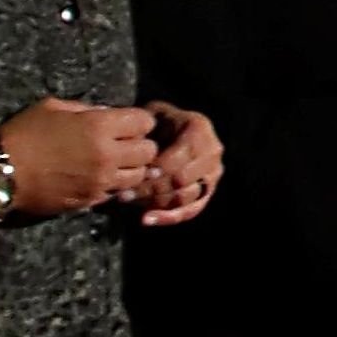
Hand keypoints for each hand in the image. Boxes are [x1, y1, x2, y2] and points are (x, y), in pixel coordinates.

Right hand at [0, 98, 158, 215]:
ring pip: (138, 176)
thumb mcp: (52, 108)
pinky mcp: (90, 201)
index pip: (144, 122)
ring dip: (130, 169)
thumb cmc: (23, 135)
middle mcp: (107, 155)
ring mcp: (100, 181)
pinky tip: (97, 179)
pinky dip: (113, 186)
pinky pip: (115, 194)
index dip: (139, 121)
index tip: (129, 123)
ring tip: (114, 164)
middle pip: (148, 151)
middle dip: (140, 145)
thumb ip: (85, 109)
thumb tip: (107, 113)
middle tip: (124, 144)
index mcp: (99, 126)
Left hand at [134, 104, 222, 225]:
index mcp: (199, 128)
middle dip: (150, 189)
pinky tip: (145, 219)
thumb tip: (132, 150)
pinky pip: (190, 211)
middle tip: (123, 193)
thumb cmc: (155, 122)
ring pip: (185, 197)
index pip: (178, 157)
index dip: (156, 169)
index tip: (133, 175)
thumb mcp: (149, 117)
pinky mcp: (208, 192)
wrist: (168, 129)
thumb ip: (142, 131)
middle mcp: (212, 151)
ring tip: (129, 202)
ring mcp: (212, 173)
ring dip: (154, 203)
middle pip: (182, 180)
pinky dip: (167, 217)